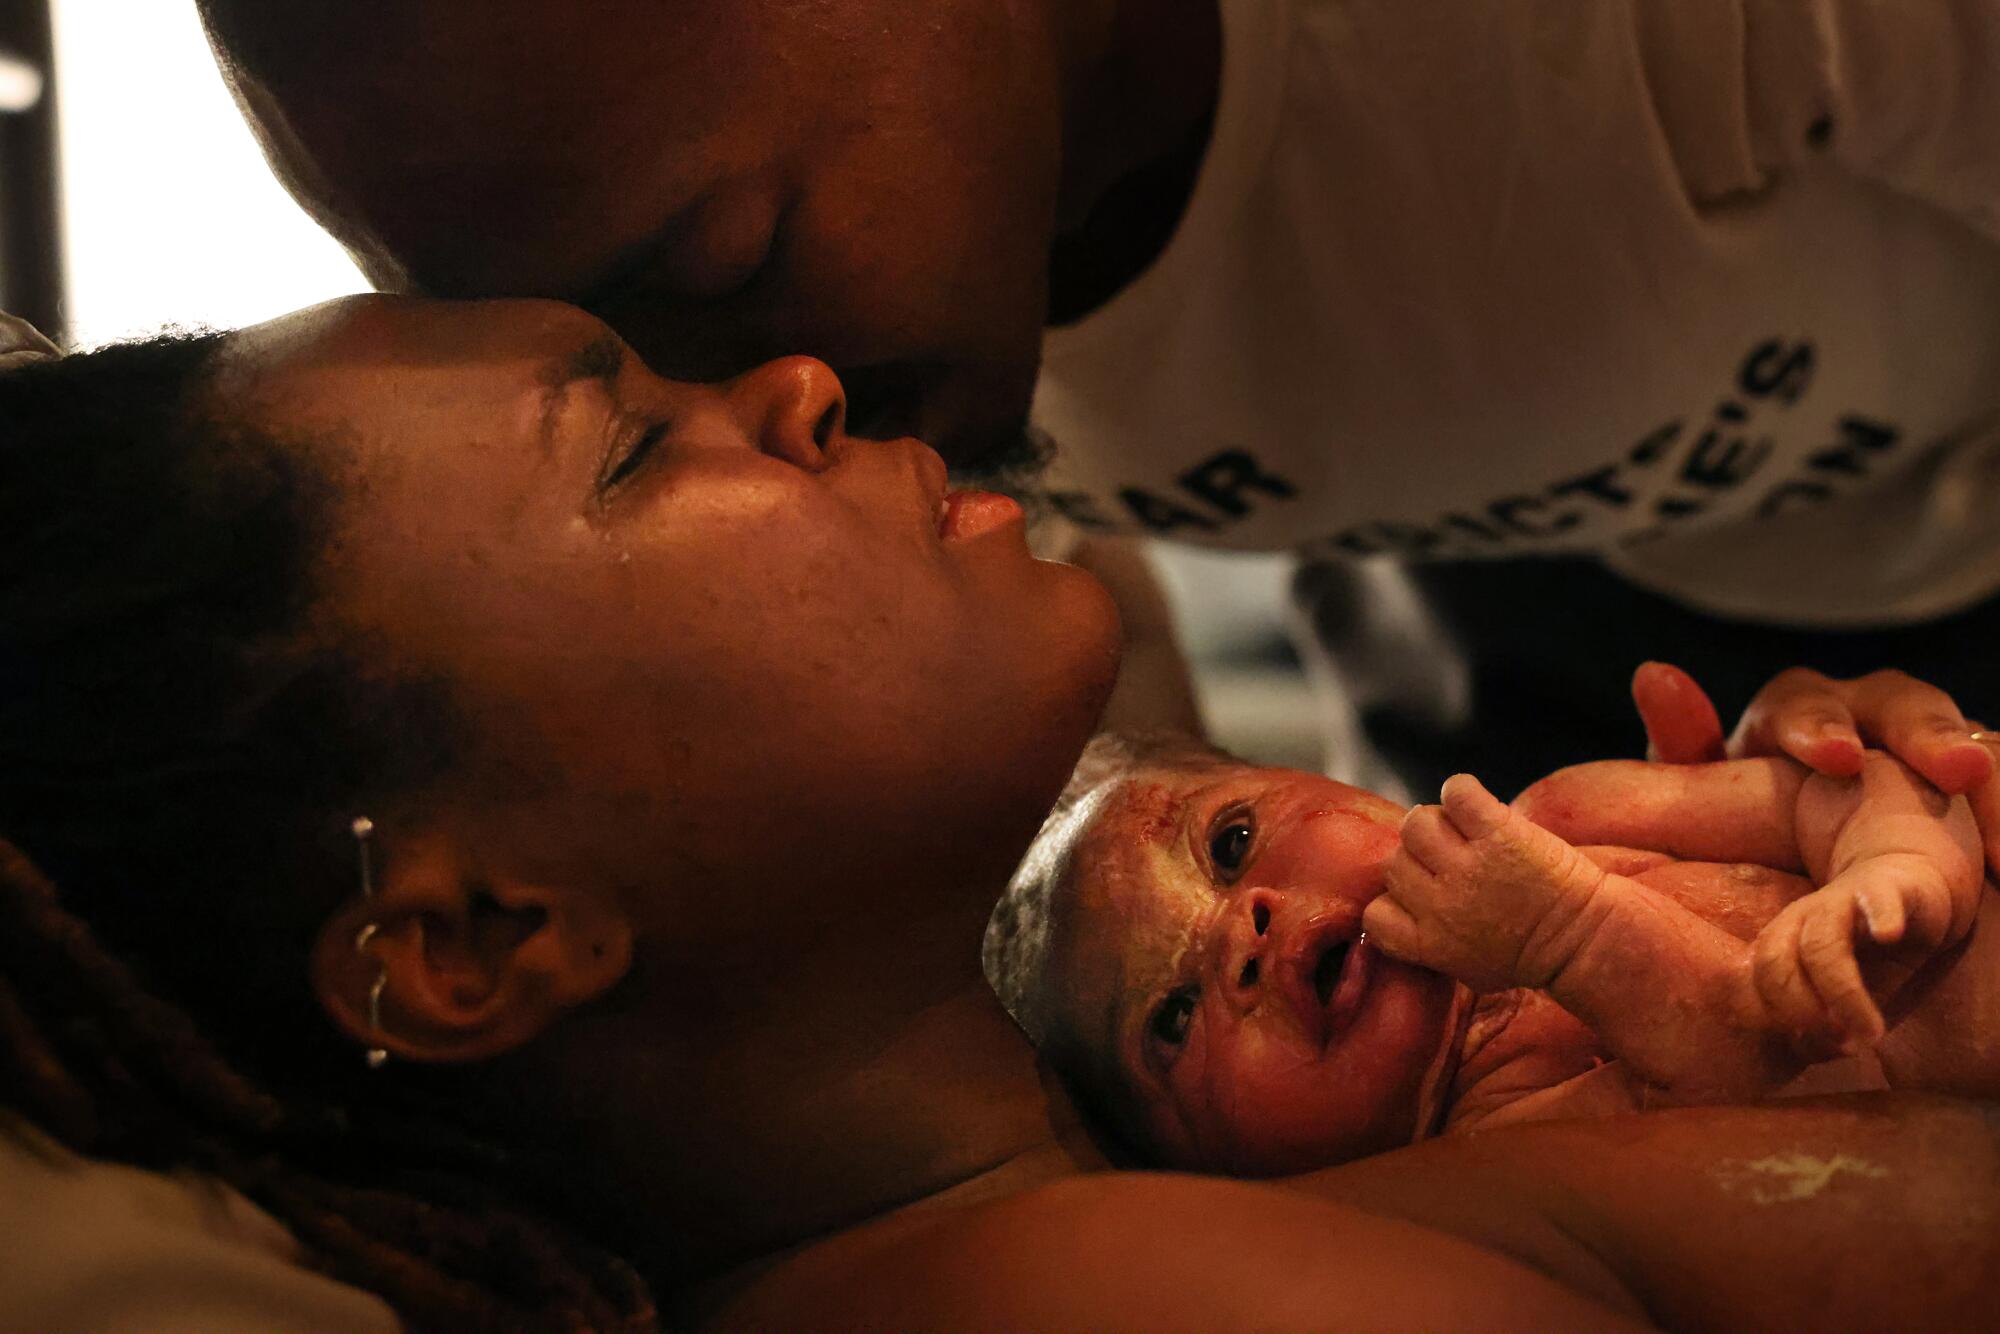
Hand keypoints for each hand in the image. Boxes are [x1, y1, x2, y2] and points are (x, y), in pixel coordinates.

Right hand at [1366, 774, 1607, 991]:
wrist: (1586, 940)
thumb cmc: (1529, 955)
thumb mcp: (1466, 969)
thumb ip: (1426, 943)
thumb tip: (1397, 914)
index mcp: (1428, 941)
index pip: (1374, 913)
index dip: (1395, 899)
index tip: (1422, 897)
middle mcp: (1440, 904)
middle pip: (1394, 862)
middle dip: (1420, 860)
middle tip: (1453, 860)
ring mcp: (1468, 867)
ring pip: (1415, 823)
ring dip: (1436, 823)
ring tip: (1463, 831)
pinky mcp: (1497, 833)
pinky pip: (1455, 792)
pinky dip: (1461, 791)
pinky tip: (1475, 806)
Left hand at [1634, 663, 1999, 877]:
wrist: (1799, 888)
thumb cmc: (1736, 841)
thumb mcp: (1702, 807)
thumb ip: (1680, 755)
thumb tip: (1653, 675)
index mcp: (1795, 719)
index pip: (1805, 702)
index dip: (1819, 724)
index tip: (1835, 758)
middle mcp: (1871, 723)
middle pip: (1903, 706)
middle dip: (1930, 733)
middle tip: (1957, 769)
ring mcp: (1932, 757)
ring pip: (1972, 743)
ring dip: (1992, 775)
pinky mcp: (1975, 797)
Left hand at [1749, 853, 1959, 1055]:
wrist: (1907, 887)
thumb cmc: (1872, 953)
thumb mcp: (1846, 996)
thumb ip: (1828, 1027)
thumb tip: (1826, 1052)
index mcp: (1780, 943)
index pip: (1751, 981)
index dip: (1772, 1018)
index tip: (1806, 1044)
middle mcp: (1800, 920)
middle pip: (1775, 962)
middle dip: (1798, 1009)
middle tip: (1839, 1040)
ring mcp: (1841, 902)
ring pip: (1822, 942)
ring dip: (1843, 993)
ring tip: (1871, 1031)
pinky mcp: (1886, 888)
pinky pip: (1877, 899)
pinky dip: (1881, 916)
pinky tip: (1889, 935)